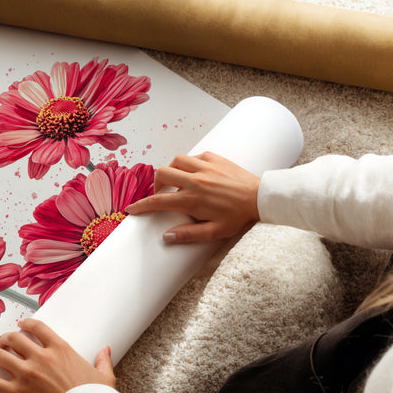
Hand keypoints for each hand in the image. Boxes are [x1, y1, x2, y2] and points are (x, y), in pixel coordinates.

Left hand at [0, 318, 115, 392]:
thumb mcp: (103, 375)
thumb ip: (102, 360)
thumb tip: (106, 350)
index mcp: (60, 349)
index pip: (37, 327)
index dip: (26, 324)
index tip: (21, 326)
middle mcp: (40, 357)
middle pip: (14, 339)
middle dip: (6, 339)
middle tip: (2, 343)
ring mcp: (26, 374)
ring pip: (0, 356)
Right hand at [125, 151, 259, 243]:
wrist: (261, 198)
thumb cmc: (238, 217)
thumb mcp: (214, 232)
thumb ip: (189, 234)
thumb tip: (166, 236)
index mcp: (192, 199)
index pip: (158, 201)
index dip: (141, 206)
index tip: (131, 209)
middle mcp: (195, 180)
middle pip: (162, 174)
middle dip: (155, 184)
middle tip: (161, 194)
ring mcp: (205, 167)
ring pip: (176, 160)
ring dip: (171, 170)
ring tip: (177, 181)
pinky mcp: (215, 158)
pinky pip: (194, 156)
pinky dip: (189, 163)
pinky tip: (195, 173)